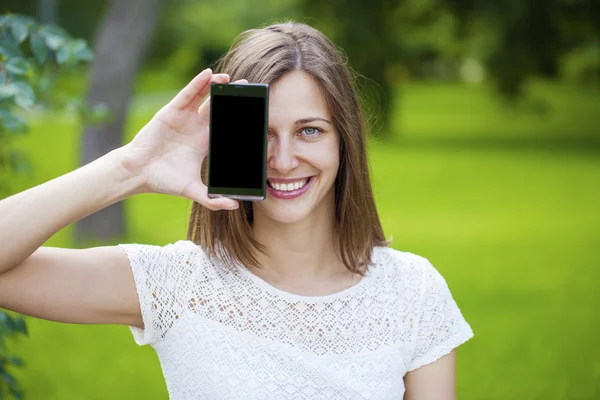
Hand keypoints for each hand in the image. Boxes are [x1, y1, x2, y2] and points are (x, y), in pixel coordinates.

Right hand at [120, 68, 246, 210]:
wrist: (139, 173)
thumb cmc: (164, 180)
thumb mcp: (193, 190)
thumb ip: (213, 199)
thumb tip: (235, 206)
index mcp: (204, 142)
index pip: (225, 127)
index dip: (238, 120)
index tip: (254, 113)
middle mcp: (196, 127)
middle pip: (218, 108)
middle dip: (232, 99)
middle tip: (248, 89)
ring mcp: (185, 118)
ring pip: (204, 98)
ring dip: (217, 87)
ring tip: (232, 80)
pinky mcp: (172, 111)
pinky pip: (188, 94)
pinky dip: (198, 83)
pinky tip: (208, 74)